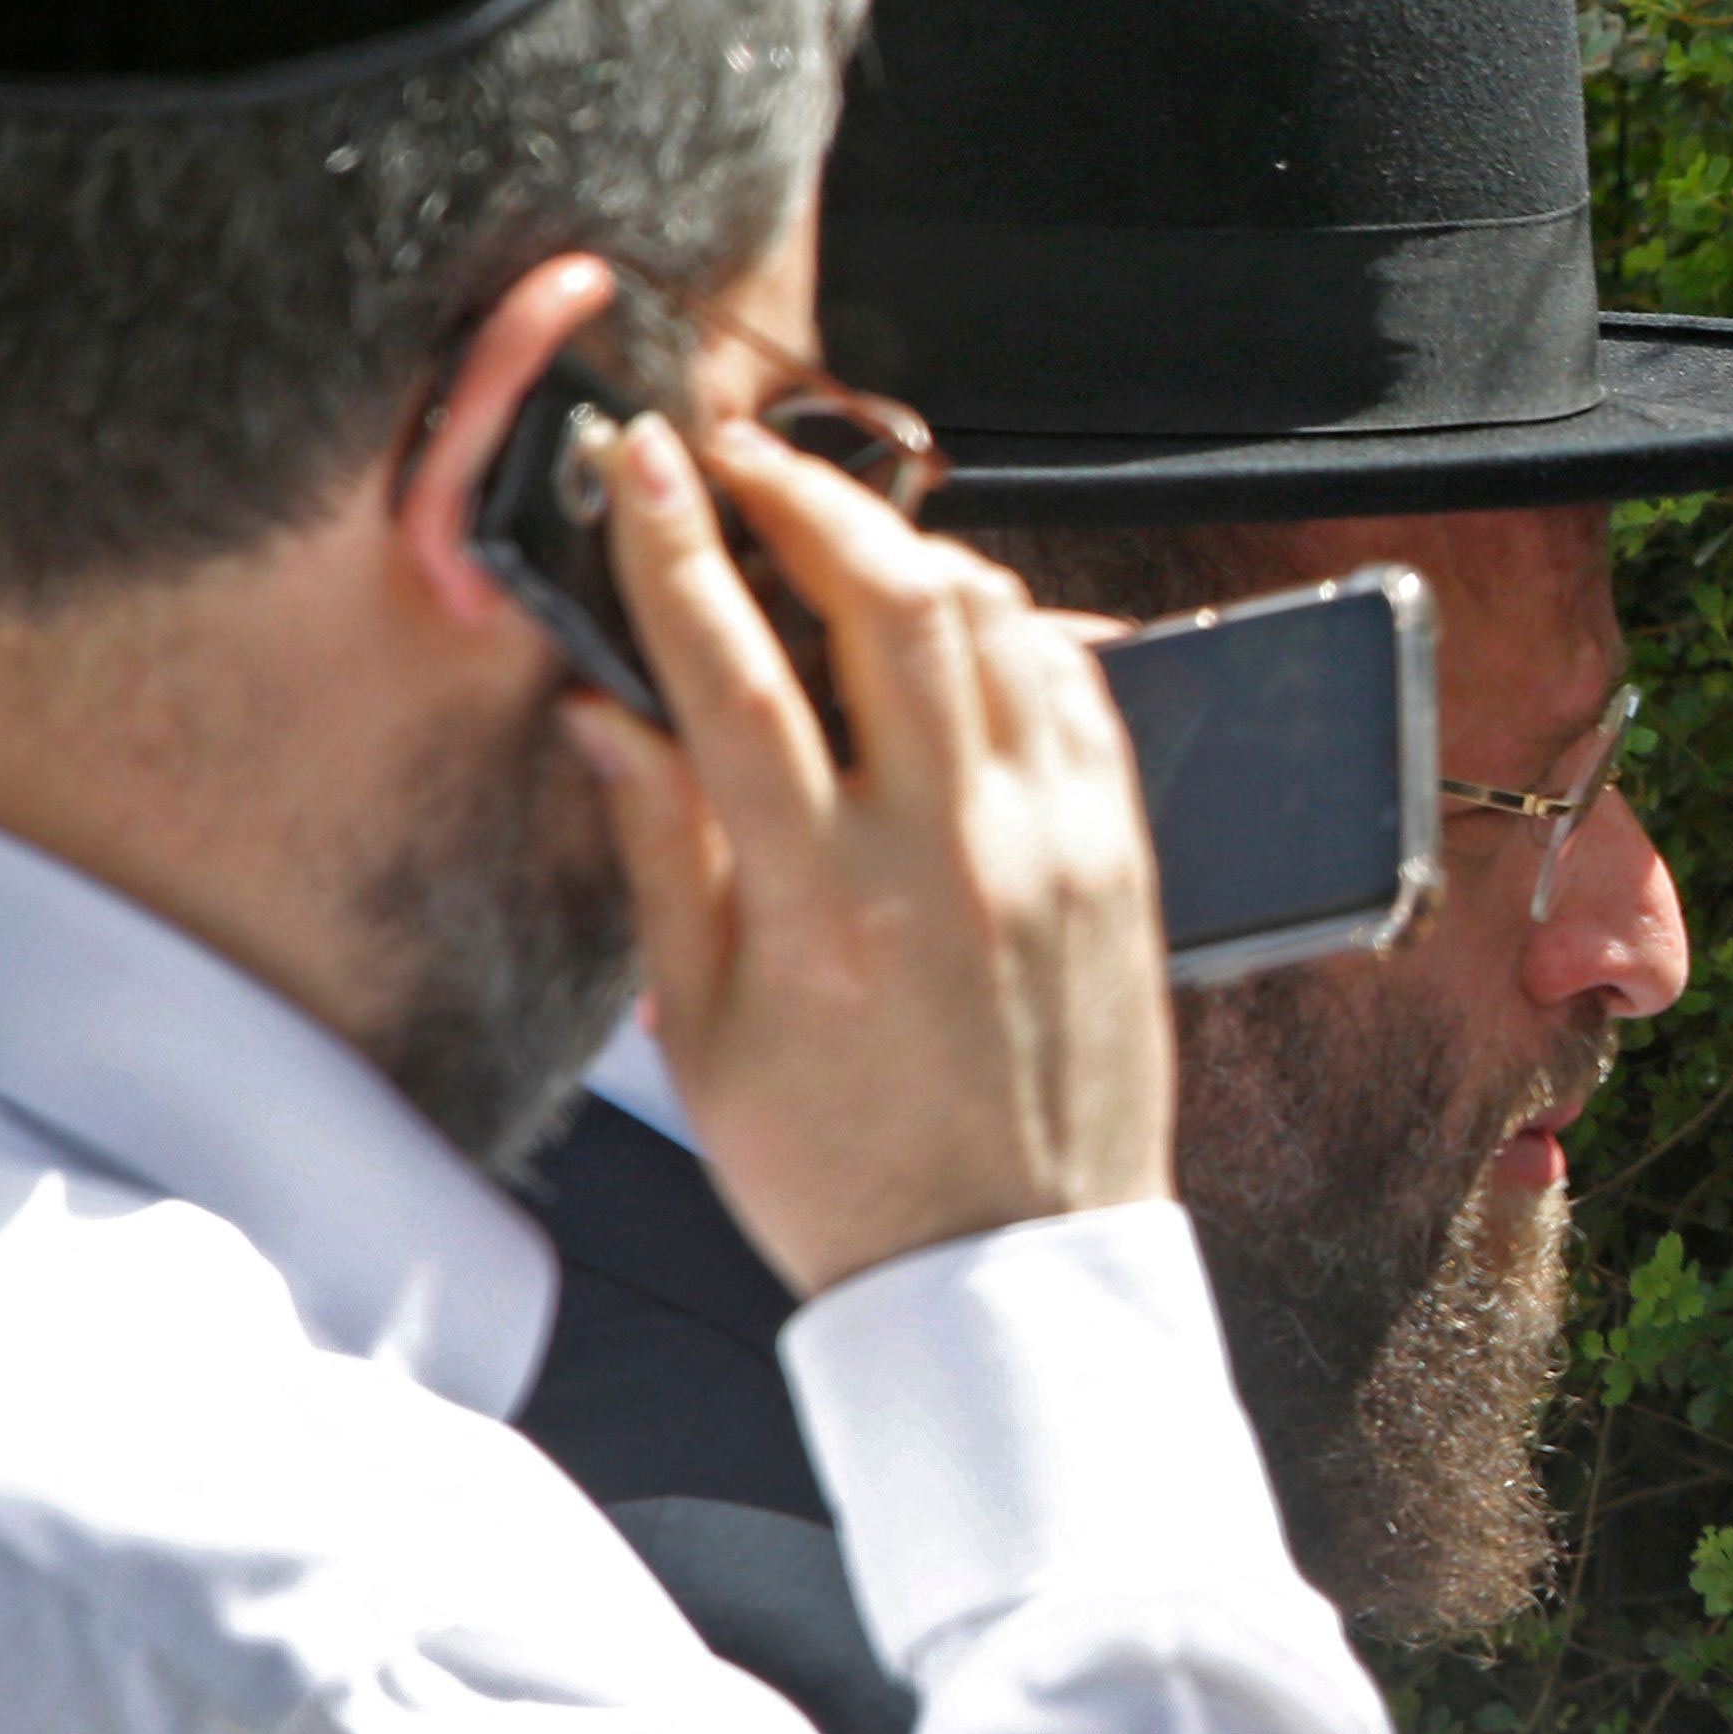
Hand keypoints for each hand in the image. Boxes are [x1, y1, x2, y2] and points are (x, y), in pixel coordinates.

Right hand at [564, 411, 1175, 1299]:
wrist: (1009, 1269)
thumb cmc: (845, 1171)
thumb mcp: (704, 1026)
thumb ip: (664, 850)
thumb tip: (608, 715)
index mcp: (825, 903)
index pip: (735, 670)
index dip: (677, 545)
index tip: (646, 468)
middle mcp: (952, 850)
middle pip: (889, 598)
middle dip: (806, 499)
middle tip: (745, 465)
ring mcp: (1054, 841)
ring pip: (994, 621)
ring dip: (907, 548)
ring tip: (837, 534)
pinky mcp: (1124, 850)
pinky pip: (1073, 685)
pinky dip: (1008, 627)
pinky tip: (953, 624)